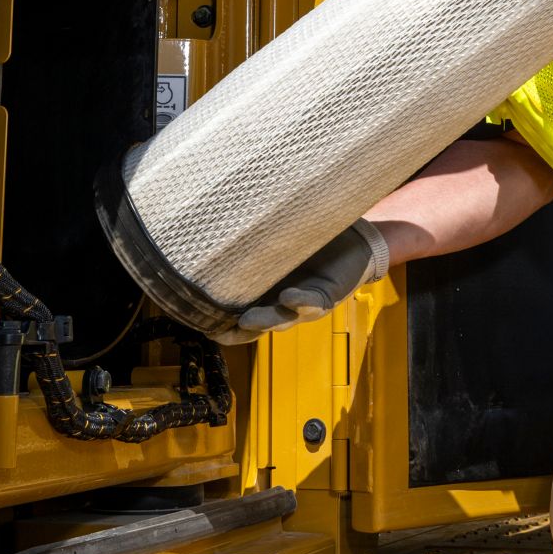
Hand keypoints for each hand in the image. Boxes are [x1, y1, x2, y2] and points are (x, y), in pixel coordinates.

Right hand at [214, 221, 391, 342]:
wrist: (354, 240)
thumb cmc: (311, 239)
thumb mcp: (277, 240)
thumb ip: (253, 239)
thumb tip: (212, 223)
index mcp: (265, 294)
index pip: (238, 315)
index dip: (220, 323)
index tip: (199, 324)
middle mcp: (280, 304)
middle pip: (257, 324)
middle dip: (239, 330)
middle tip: (217, 329)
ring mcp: (303, 304)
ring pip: (282, 319)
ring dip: (267, 319)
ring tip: (250, 318)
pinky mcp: (327, 297)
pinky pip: (312, 303)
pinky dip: (301, 302)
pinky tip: (289, 297)